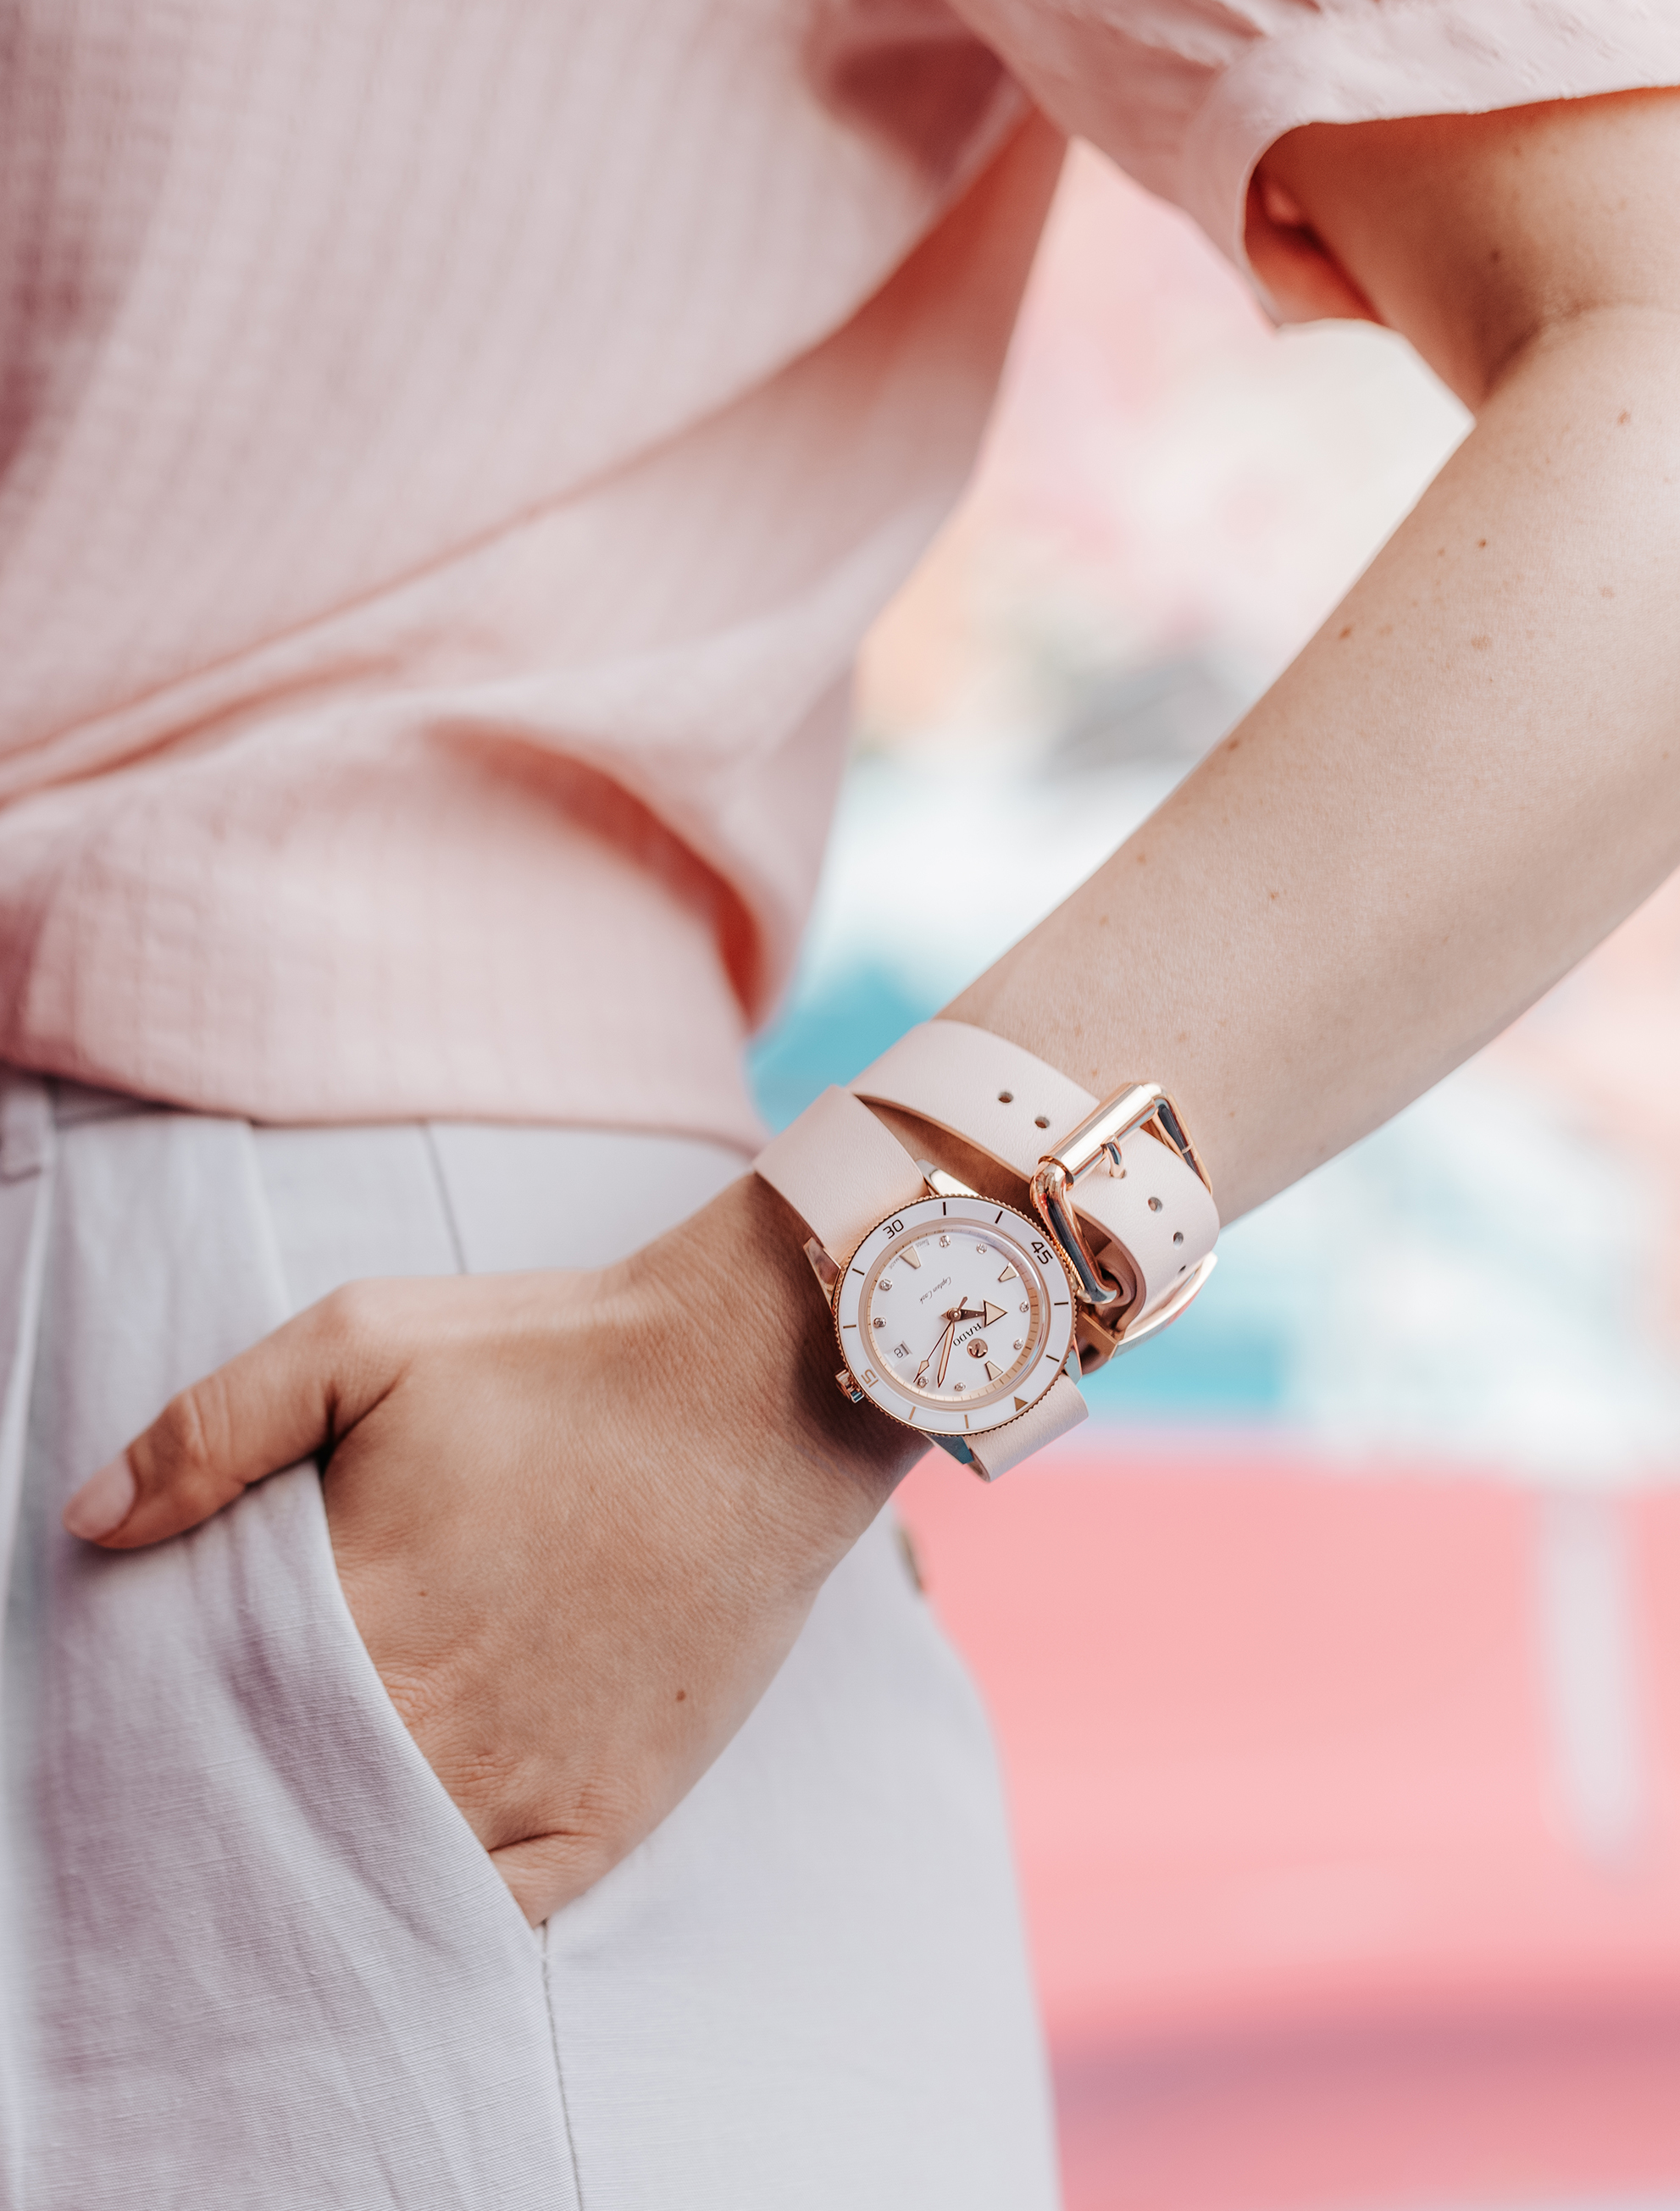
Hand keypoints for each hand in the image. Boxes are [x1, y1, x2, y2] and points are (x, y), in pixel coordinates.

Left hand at [61, 1176, 916, 1923]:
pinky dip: (439, 1914)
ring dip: (322, 1870)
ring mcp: (526, 1777)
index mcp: (355, 1606)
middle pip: (279, 1808)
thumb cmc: (563, 1357)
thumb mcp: (369, 1337)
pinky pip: (498, 1915)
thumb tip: (89, 1520)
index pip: (205, 1716)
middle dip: (227, 1806)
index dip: (159, 1729)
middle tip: (189, 1801)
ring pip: (379, 1876)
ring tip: (280, 1854)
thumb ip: (218, 1425)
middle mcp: (431, 1715)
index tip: (132, 1725)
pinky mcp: (610, 1807)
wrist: (757, 1388)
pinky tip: (403, 1889)